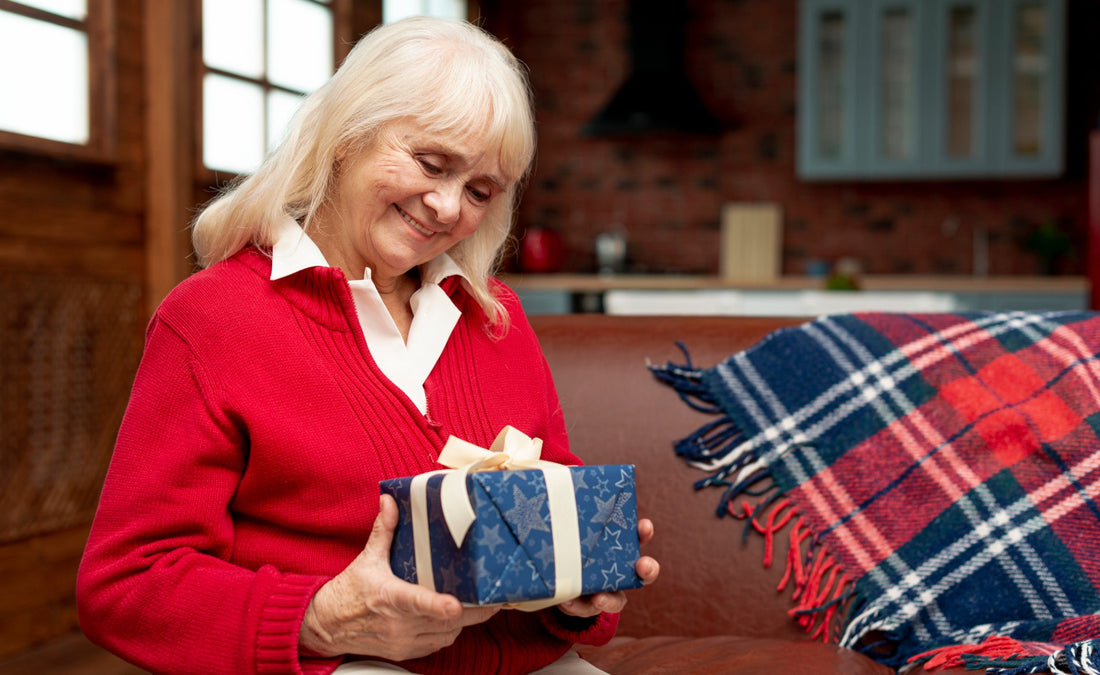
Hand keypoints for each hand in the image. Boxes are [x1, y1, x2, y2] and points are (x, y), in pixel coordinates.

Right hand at [300, 494, 499, 661]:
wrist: (327, 625)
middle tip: (496, 597)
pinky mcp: (406, 652)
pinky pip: (438, 643)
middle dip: (474, 611)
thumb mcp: (366, 558)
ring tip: (482, 604)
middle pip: (445, 622)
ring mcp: (403, 640)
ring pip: (447, 635)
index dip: (440, 606)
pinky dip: (450, 631)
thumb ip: (384, 530)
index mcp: (390, 598)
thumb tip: (390, 501)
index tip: (456, 604)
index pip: (419, 604)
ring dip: (464, 622)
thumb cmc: (348, 593)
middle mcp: (398, 624)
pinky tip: (456, 617)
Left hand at [556, 517, 658, 617]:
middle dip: (648, 569)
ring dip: (608, 600)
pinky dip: (575, 605)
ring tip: (598, 598)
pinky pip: (582, 609)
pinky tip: (566, 599)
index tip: (645, 525)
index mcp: (618, 549)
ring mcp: (603, 591)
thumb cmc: (565, 543)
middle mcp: (617, 573)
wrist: (551, 575)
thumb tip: (566, 482)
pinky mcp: (583, 605)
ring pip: (614, 601)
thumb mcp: (571, 528)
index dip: (643, 533)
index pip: (637, 538)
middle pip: (642, 575)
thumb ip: (574, 512)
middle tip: (643, 565)